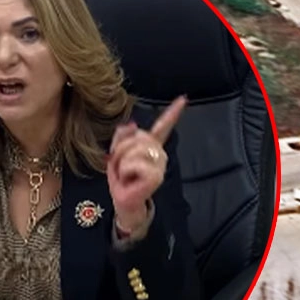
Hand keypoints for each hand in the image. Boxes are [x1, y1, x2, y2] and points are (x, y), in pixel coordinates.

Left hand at [107, 95, 185, 231]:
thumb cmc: (122, 178)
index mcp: (150, 146)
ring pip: (136, 148)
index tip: (183, 99)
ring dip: (123, 159)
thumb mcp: (116, 153)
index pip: (162, 127)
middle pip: (140, 136)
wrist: (123, 201)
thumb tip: (132, 124)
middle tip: (121, 163)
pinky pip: (135, 162)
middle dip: (123, 147)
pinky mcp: (156, 176)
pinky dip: (125, 169)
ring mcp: (160, 165)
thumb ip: (122, 137)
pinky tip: (130, 178)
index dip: (172, 113)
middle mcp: (159, 154)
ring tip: (125, 171)